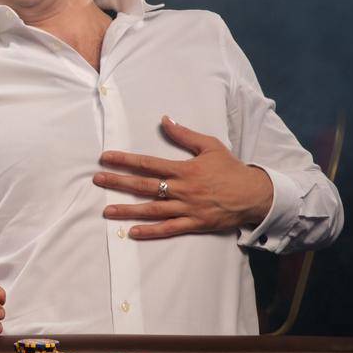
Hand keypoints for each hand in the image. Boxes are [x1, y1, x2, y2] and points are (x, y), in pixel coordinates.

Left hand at [96, 116, 273, 238]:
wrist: (255, 194)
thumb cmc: (231, 169)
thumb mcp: (210, 146)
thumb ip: (185, 134)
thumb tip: (165, 119)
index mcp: (184, 169)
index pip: (148, 163)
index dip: (125, 160)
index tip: (105, 158)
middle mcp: (182, 189)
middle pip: (144, 186)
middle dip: (118, 183)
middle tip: (97, 180)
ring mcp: (187, 207)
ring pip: (152, 209)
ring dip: (128, 210)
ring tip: (107, 210)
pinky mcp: (194, 223)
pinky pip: (169, 229)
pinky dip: (150, 231)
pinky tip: (132, 232)